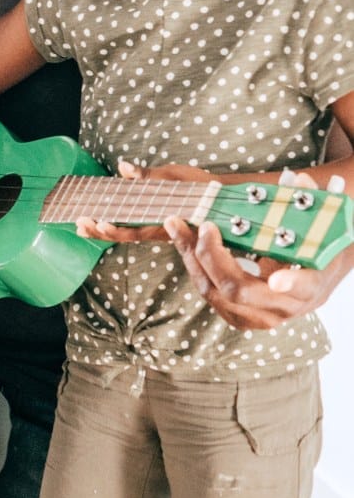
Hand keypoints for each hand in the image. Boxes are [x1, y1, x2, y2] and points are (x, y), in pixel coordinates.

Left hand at [75, 158, 210, 243]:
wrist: (223, 201)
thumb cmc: (200, 189)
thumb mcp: (174, 177)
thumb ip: (147, 176)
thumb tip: (123, 167)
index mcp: (161, 221)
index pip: (132, 229)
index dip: (113, 229)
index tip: (96, 223)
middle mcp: (157, 229)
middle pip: (124, 235)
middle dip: (100, 231)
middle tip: (79, 224)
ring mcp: (157, 228)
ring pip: (127, 233)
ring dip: (104, 230)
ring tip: (83, 225)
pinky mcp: (158, 225)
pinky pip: (134, 228)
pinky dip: (117, 225)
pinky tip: (102, 219)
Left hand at [164, 216, 353, 331]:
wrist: (314, 276)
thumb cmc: (315, 248)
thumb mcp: (319, 226)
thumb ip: (309, 203)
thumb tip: (298, 182)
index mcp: (311, 284)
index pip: (302, 287)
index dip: (289, 283)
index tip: (276, 278)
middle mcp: (284, 306)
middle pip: (241, 291)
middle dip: (214, 257)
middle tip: (204, 225)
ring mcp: (259, 315)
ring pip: (216, 294)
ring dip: (193, 258)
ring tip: (178, 225)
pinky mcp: (239, 315)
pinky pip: (209, 293)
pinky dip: (193, 264)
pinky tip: (184, 238)